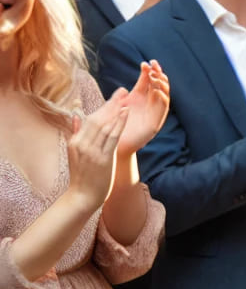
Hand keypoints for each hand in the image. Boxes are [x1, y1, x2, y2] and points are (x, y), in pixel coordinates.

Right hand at [65, 94, 128, 209]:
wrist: (82, 197)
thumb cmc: (81, 176)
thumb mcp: (74, 153)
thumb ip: (76, 133)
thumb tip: (76, 115)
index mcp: (75, 141)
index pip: (90, 119)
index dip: (104, 106)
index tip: (115, 96)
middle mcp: (82, 144)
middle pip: (98, 118)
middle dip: (111, 103)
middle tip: (123, 91)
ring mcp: (92, 151)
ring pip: (105, 125)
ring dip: (117, 110)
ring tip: (127, 98)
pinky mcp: (102, 158)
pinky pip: (112, 137)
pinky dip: (119, 124)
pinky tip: (126, 114)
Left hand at [117, 59, 169, 155]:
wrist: (110, 146)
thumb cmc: (109, 127)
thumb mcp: (114, 109)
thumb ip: (118, 99)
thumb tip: (123, 89)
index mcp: (139, 97)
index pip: (148, 81)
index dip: (149, 71)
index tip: (145, 63)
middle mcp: (148, 104)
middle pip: (159, 85)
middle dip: (158, 74)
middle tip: (153, 66)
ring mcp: (153, 113)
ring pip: (165, 95)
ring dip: (162, 85)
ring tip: (154, 77)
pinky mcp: (155, 123)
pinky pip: (163, 109)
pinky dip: (162, 99)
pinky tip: (156, 91)